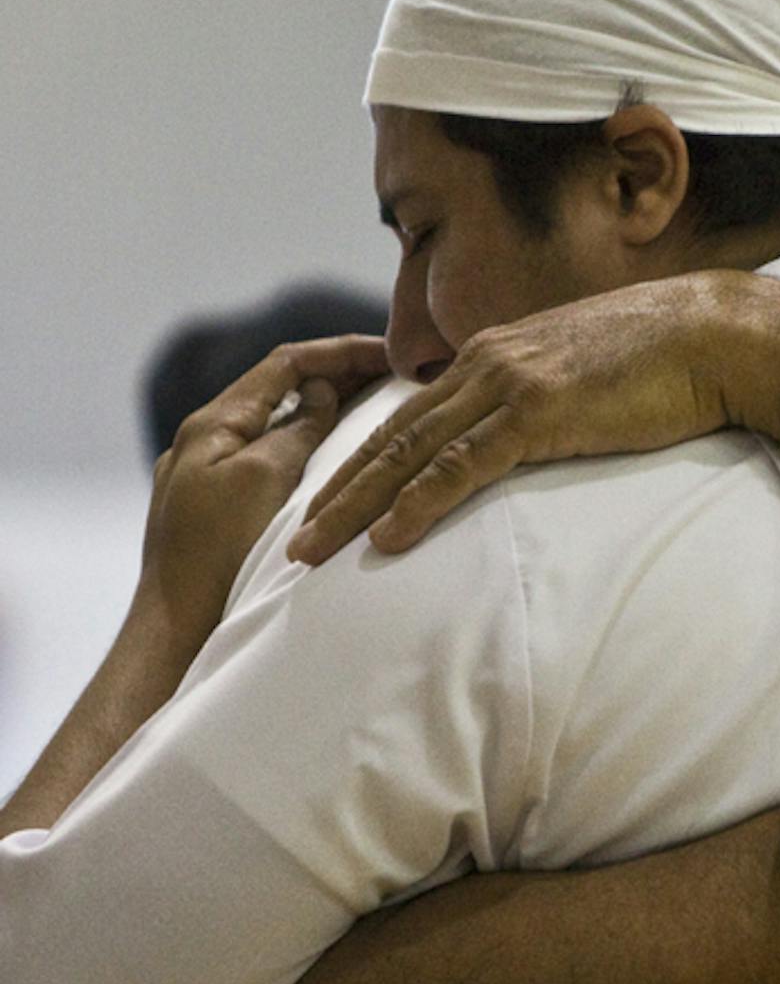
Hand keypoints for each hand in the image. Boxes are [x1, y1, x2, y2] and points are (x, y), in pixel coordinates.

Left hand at [141, 335, 386, 641]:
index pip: (286, 364)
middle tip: (397, 378)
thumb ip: (296, 429)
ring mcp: (213, 478)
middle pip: (283, 392)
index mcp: (213, 425)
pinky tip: (343, 464)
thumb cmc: (218, 555)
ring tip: (381, 412)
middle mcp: (208, 443)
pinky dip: (313, 450)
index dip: (341, 352)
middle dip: (340, 378)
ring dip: (329, 415)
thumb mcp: (264, 478)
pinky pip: (276, 462)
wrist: (176, 632)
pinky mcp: (223, 511)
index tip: (392, 353)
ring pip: (281, 428)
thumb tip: (321, 392)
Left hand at [289, 271, 779, 564]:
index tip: (326, 505)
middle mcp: (487, 363)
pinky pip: (463, 464)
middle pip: (390, 437)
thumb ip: (543, 397)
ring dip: (354, 505)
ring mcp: (510, 384)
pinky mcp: (540, 411)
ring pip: (409, 453)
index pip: (408, 417)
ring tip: (311, 551)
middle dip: (333, 491)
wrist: (713, 333)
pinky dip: (418, 502)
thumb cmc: (665, 358)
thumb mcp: (585, 372)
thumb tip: (529, 435)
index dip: (360, 463)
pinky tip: (387, 536)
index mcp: (494, 354)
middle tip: (290, 543)